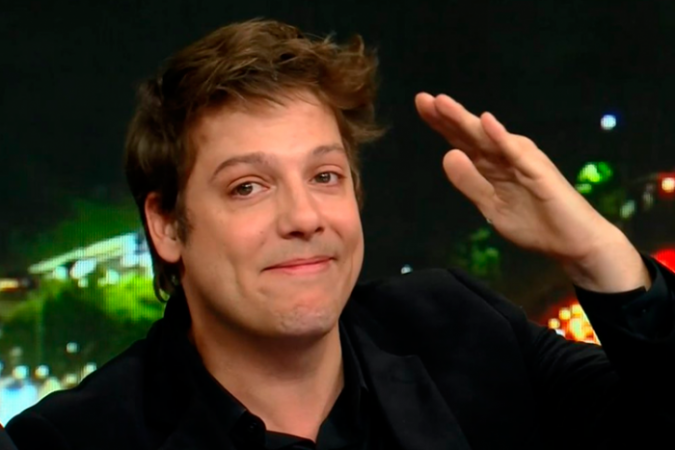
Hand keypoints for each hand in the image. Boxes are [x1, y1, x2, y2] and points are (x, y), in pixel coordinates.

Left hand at [415, 93, 649, 290]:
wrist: (574, 243)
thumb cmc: (535, 223)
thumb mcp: (491, 207)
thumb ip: (469, 183)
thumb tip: (447, 155)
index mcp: (492, 164)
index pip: (462, 140)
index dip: (441, 123)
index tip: (421, 103)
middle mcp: (506, 156)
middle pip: (471, 133)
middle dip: (447, 116)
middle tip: (423, 98)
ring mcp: (523, 161)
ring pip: (489, 137)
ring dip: (466, 120)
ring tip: (443, 104)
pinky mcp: (539, 172)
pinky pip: (517, 153)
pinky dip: (501, 137)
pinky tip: (486, 122)